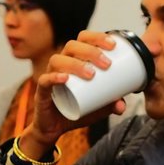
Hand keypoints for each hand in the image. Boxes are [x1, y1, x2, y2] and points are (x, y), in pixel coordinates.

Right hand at [18, 31, 127, 158]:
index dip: (97, 37)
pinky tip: (65, 78)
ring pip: (58, 60)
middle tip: (107, 64)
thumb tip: (122, 105)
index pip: (83, 39)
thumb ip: (110, 104)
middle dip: (91, 51)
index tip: (113, 45)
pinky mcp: (41, 91)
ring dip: (76, 64)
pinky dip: (54, 77)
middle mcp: (61, 63)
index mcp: (74, 59)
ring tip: (91, 74)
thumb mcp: (97, 107)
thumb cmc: (75, 108)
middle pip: (72, 46)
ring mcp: (49, 75)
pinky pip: (44, 80)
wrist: (54, 127)